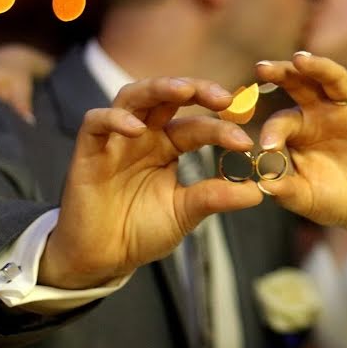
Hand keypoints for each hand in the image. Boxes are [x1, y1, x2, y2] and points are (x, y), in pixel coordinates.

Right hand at [39, 77, 261, 288]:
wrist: (102, 259)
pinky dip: (115, 119)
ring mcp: (115, 140)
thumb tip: (259, 191)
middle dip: (196, 89)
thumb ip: (216, 197)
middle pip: (168, 95)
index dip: (222, 128)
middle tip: (224, 98)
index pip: (198, 125)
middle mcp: (144, 135)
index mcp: (169, 145)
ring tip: (184, 91)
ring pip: (133, 96)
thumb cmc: (141, 230)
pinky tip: (135, 129)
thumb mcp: (186, 213)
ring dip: (159, 88)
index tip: (246, 141)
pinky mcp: (87, 151)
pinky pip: (96, 122)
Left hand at [254, 28, 346, 231]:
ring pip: (335, 79)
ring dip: (319, 67)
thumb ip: (287, 190)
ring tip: (302, 59)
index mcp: (301, 130)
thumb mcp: (306, 198)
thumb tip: (263, 183)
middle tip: (263, 68)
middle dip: (283, 74)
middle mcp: (323, 113)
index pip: (282, 121)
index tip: (267, 146)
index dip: (274, 131)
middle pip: (301, 84)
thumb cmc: (336, 199)